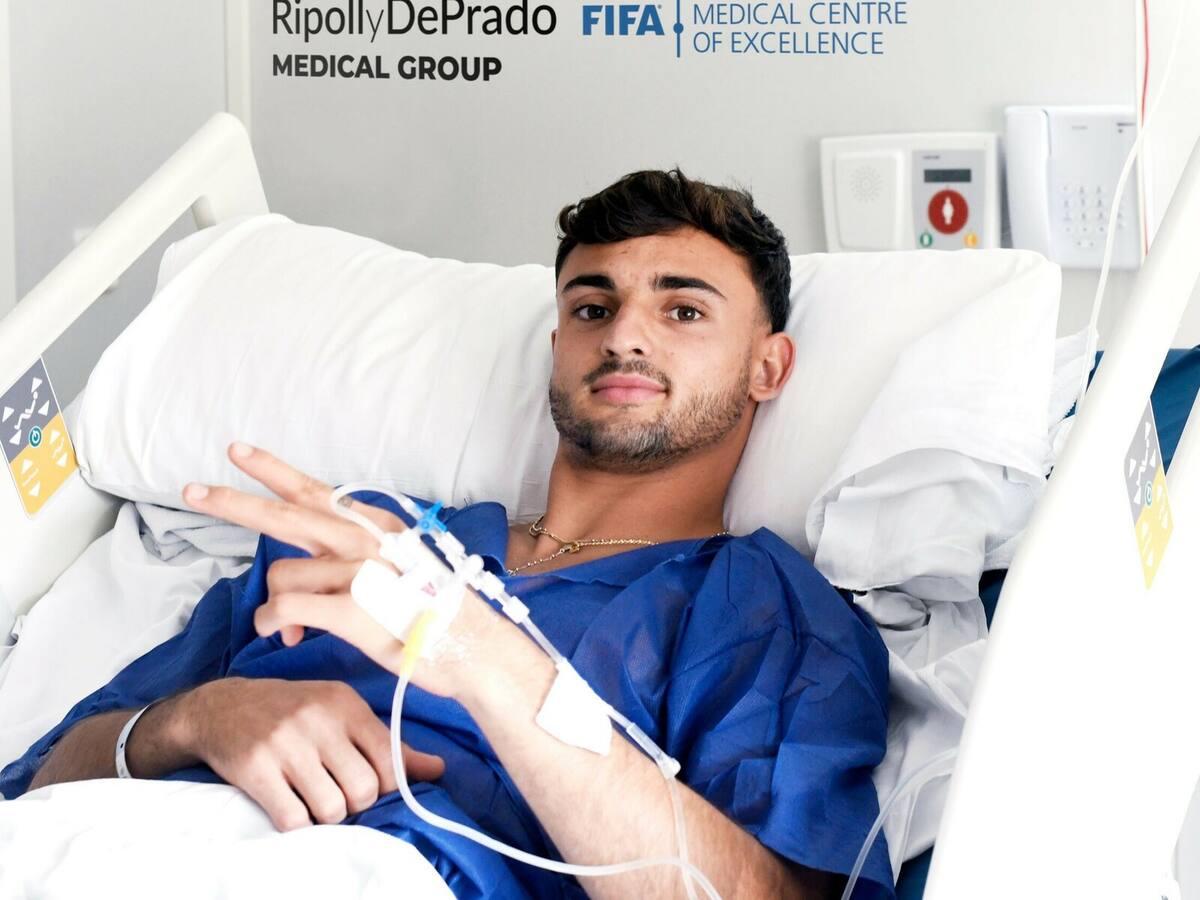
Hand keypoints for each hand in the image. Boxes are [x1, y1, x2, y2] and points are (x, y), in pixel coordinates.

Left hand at [181, 442, 514, 698]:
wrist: (473, 649)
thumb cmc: (436, 613)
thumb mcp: (401, 565)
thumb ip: (352, 557)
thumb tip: (310, 569)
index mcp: (374, 524)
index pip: (312, 489)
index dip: (271, 470)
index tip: (237, 451)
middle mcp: (362, 538)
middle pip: (281, 514)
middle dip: (230, 502)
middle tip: (191, 491)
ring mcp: (355, 570)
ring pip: (280, 577)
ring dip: (276, 608)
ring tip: (294, 630)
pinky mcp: (348, 607)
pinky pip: (284, 610)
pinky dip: (276, 627)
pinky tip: (289, 638)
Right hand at [187, 676, 444, 830]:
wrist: (221, 706)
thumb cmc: (294, 713)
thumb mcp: (342, 715)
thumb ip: (389, 745)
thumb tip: (438, 770)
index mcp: (345, 704)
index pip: (389, 758)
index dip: (386, 785)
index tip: (370, 787)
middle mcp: (319, 719)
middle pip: (363, 789)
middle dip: (355, 804)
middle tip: (338, 796)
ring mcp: (286, 743)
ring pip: (331, 808)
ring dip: (326, 817)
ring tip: (314, 801)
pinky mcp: (255, 768)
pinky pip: (293, 818)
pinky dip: (297, 824)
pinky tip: (290, 807)